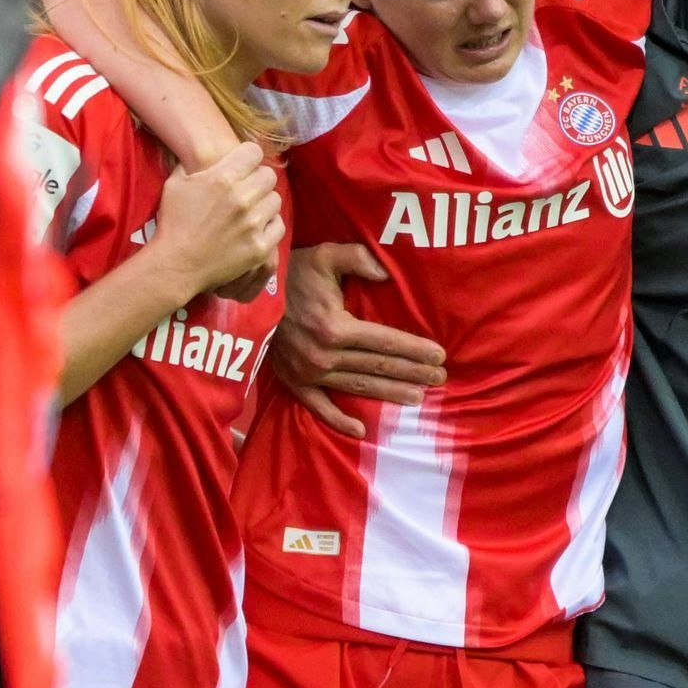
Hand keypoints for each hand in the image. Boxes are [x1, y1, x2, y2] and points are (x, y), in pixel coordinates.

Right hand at [147, 143, 282, 303]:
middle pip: (269, 175)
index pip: (254, 152)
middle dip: (258, 179)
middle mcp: (242, 198)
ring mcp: (253, 224)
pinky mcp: (260, 247)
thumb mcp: (176, 183)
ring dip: (265, 202)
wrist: (177, 264)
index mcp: (223, 178)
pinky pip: (279, 226)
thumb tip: (202, 151)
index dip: (248, 157)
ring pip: (276, 200)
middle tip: (248, 188)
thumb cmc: (173, 223)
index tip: (243, 165)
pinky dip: (270, 225)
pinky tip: (258, 227)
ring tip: (252, 210)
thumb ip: (192, 163)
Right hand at [274, 242, 445, 438]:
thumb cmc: (290, 273)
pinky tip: (361, 431)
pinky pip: (319, 407)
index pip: (386, 341)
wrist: (248, 296)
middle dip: (412, 372)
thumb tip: (385, 273)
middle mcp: (325, 355)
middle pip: (379, 366)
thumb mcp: (324, 255)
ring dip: (390, 394)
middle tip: (440, 379)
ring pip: (359, 387)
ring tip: (417, 398)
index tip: (439, 355)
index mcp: (335, 327)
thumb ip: (357, 259)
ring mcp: (309, 372)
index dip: (415, 349)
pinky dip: (339, 421)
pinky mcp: (294, 382)